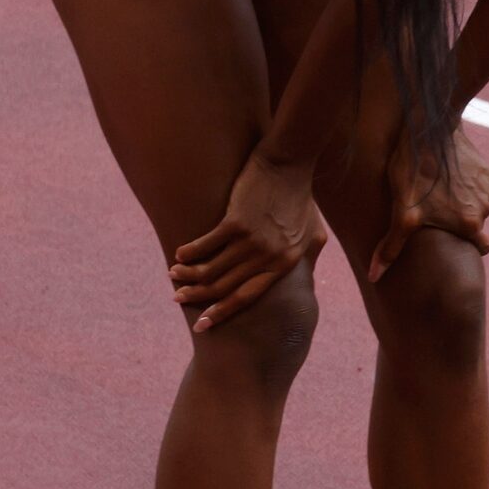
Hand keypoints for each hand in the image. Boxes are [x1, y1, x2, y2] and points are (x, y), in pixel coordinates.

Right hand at [170, 148, 320, 331]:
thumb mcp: (314, 234)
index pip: (247, 297)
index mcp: (285, 265)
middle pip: (225, 287)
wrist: (291, 165)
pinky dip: (190, 252)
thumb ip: (307, 260)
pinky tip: (179, 254)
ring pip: (212, 268)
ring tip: (174, 275)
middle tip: (178, 298)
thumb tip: (303, 282)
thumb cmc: (301, 199)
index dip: (222, 312)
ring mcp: (253, 241)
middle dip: (198, 296)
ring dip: (189, 274)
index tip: (202, 324)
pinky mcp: (237, 222)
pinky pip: (207, 244)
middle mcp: (269, 258)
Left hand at [367, 127, 488, 282]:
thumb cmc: (414, 172)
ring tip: (436, 191)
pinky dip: (463, 184)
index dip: (467, 247)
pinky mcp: (485, 170)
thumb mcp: (401, 212)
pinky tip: (444, 174)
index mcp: (470, 225)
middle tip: (435, 211)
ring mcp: (488, 188)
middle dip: (458, 222)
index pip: (480, 248)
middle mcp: (485, 209)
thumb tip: (374, 277)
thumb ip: (391, 246)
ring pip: (475, 205)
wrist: (430, 129)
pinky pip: (477, 186)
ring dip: (460, 202)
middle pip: (474, 226)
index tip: (452, 240)